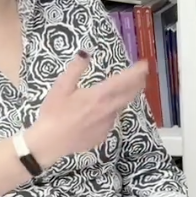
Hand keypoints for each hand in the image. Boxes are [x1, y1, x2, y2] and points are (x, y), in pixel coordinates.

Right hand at [28, 51, 147, 165]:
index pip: (124, 81)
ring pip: (120, 107)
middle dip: (138, 83)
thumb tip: (86, 53)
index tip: (145, 65)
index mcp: (99, 96)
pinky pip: (111, 120)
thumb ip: (76, 69)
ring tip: (125, 90)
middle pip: (129, 95)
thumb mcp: (61, 86)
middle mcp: (108, 110)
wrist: (50, 143)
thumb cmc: (54, 112)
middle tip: (142, 75)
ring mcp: (107, 124)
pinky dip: (111, 112)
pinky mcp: (103, 135)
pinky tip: (101, 112)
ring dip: (124, 98)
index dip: (136, 72)